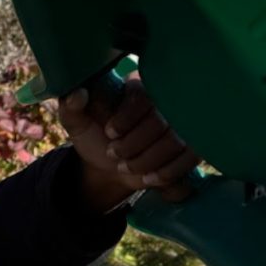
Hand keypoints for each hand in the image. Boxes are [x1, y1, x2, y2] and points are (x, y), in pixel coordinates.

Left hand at [57, 76, 200, 213]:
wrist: (109, 166)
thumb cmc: (95, 137)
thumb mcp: (77, 123)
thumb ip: (71, 107)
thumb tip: (77, 93)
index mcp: (138, 87)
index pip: (141, 95)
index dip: (125, 119)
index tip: (109, 133)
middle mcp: (166, 100)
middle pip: (160, 122)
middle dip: (132, 145)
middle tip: (114, 155)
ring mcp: (183, 122)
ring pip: (175, 142)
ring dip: (146, 161)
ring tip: (127, 167)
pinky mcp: (194, 144)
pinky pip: (190, 158)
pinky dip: (166, 172)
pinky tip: (147, 178)